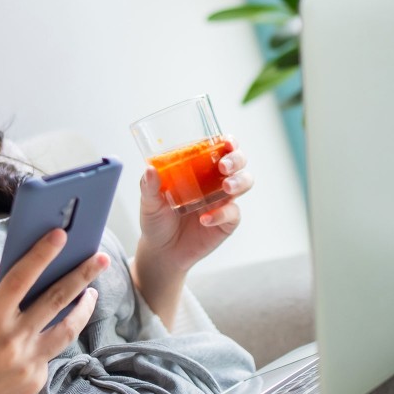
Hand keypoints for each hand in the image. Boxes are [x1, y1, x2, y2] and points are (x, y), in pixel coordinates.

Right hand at [0, 228, 103, 393]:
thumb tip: (2, 269)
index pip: (22, 276)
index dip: (43, 253)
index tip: (61, 235)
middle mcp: (13, 340)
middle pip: (58, 299)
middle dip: (83, 275)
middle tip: (101, 259)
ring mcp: (27, 363)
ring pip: (67, 330)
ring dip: (83, 308)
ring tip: (92, 293)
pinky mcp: (34, 382)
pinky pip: (48, 354)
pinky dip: (48, 340)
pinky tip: (45, 333)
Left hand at [136, 137, 254, 274]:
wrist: (161, 252)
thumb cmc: (157, 220)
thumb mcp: (149, 202)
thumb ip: (149, 186)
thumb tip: (150, 169)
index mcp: (200, 169)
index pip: (220, 148)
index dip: (229, 142)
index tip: (226, 142)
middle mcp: (215, 181)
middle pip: (239, 162)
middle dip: (236, 159)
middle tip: (224, 166)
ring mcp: (223, 201)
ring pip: (245, 182)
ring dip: (239, 181)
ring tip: (225, 188)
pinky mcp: (226, 222)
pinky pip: (233, 213)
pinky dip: (221, 214)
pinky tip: (205, 219)